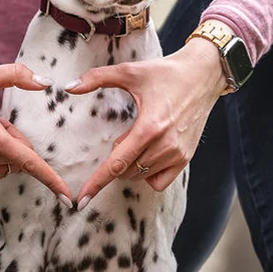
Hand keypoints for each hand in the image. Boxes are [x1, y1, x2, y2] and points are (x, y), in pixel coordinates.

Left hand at [66, 37, 225, 207]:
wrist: (202, 75)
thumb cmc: (165, 72)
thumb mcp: (130, 71)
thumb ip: (97, 78)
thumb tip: (69, 87)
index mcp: (149, 127)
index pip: (116, 164)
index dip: (96, 183)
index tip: (81, 200)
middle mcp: (164, 145)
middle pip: (125, 170)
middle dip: (116, 158)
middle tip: (127, 132)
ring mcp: (177, 154)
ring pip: (140, 176)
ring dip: (131, 165)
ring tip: (140, 137)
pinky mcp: (185, 158)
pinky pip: (159, 181)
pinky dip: (147, 174)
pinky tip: (148, 155)